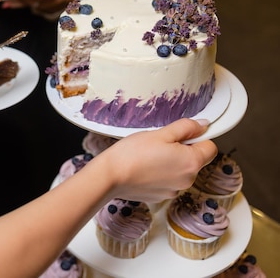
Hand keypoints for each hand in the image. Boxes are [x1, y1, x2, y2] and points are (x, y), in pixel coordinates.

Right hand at [98, 119, 217, 202]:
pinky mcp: (161, 196)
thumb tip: (203, 125)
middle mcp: (188, 180)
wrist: (111, 176)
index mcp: (192, 162)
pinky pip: (168, 181)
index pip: (210, 147)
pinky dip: (160, 175)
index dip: (198, 138)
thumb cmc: (133, 153)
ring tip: (149, 157)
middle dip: (182, 151)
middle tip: (160, 144)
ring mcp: (174, 190)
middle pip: (195, 160)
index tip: (182, 134)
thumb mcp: (160, 133)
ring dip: (171, 163)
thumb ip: (186, 128)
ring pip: (181, 171)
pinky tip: (145, 168)